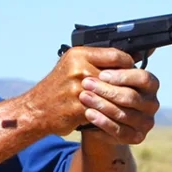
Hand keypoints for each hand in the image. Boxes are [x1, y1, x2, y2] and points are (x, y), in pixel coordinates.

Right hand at [25, 46, 139, 136]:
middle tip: (135, 90)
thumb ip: (98, 60)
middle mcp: (78, 70)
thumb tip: (131, 56)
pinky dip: (111, 115)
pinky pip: (104, 111)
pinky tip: (115, 116)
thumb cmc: (58, 86)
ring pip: (113, 96)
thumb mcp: (73, 65)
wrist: (37, 109)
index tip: (133, 71)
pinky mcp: (79, 109)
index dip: (129, 64)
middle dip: (128, 85)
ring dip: (123, 102)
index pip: (116, 55)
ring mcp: (78, 90)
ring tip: (128, 104)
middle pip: (118, 77)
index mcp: (79, 55)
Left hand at [78, 64, 159, 144]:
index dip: (122, 76)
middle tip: (86, 84)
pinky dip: (103, 123)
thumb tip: (133, 44)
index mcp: (150, 84)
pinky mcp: (136, 136)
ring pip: (124, 114)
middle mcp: (152, 103)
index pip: (143, 78)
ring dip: (102, 105)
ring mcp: (146, 122)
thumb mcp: (108, 74)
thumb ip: (115, 61)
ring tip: (83, 98)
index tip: (101, 74)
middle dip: (106, 90)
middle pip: (131, 97)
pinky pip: (120, 131)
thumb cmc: (104, 89)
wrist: (98, 116)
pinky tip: (89, 115)